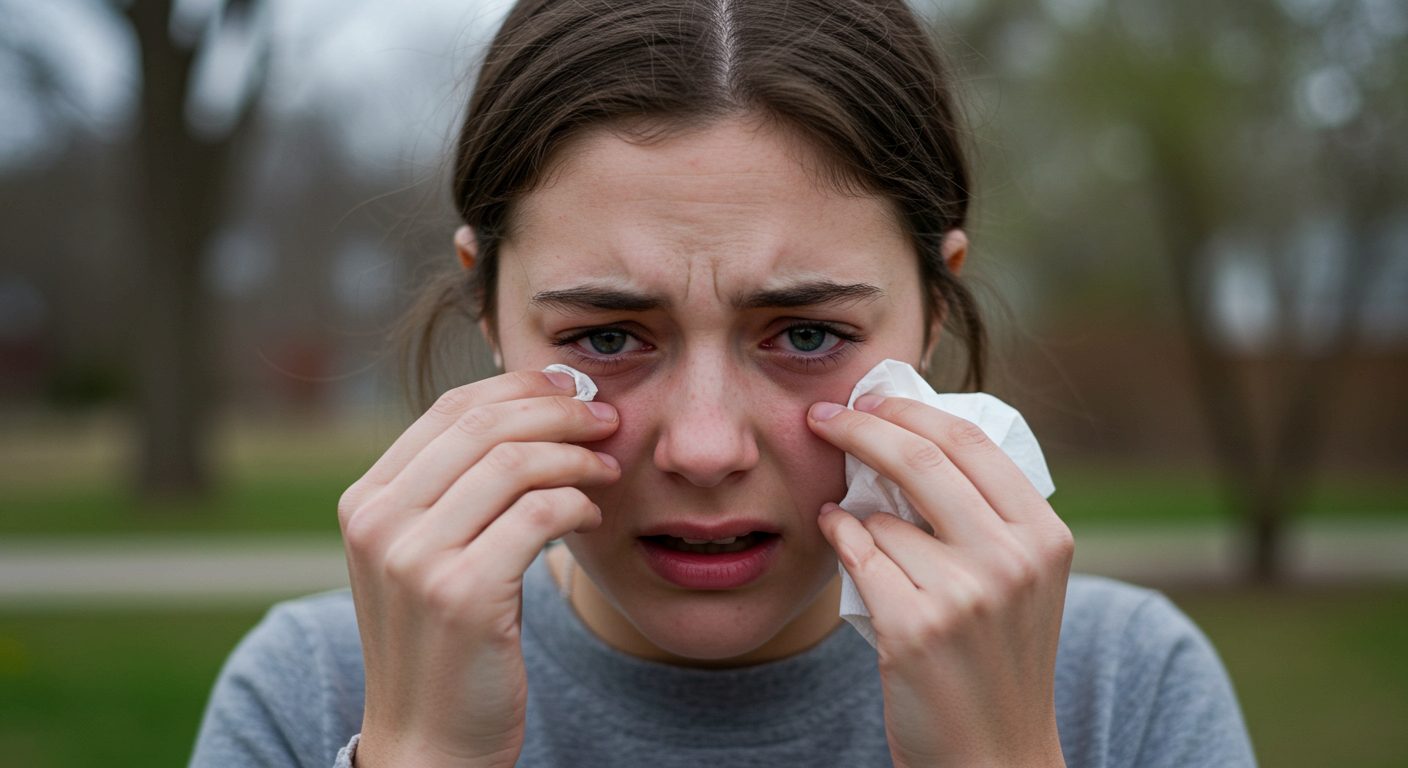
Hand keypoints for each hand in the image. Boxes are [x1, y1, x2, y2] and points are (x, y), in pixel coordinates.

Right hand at [338, 371, 620, 767]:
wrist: (428, 743)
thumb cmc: (443, 642)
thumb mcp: (425, 555)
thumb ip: (455, 489)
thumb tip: (532, 409)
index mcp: (367, 500)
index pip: (449, 408)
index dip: (518, 386)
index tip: (570, 388)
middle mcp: (379, 522)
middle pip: (484, 424)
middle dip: (558, 411)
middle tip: (606, 420)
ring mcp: (415, 559)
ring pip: (515, 463)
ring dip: (576, 456)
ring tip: (607, 469)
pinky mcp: (462, 595)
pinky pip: (539, 515)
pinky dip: (578, 503)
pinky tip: (592, 513)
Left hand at [808, 394, 1072, 767]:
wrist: (994, 756)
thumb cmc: (994, 659)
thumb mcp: (1019, 580)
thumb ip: (982, 514)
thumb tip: (905, 434)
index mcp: (1045, 536)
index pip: (971, 439)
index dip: (910, 409)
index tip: (869, 399)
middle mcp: (1013, 559)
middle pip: (921, 456)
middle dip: (861, 425)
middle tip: (825, 418)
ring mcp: (966, 594)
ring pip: (883, 515)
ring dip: (855, 511)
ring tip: (857, 529)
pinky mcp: (915, 627)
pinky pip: (858, 552)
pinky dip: (838, 535)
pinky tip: (836, 535)